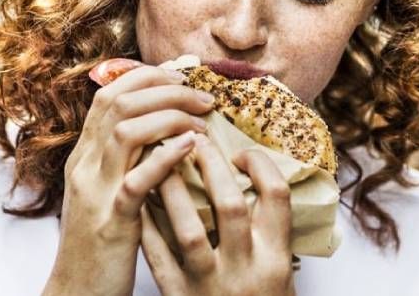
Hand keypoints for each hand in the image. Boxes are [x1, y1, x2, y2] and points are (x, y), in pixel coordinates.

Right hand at [42, 60, 215, 295]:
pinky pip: (137, 181)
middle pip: (119, 102)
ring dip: (171, 116)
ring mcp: (97, 192)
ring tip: (203, 122)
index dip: (146, 75)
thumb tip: (163, 127)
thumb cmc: (102, 243)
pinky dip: (166, 157)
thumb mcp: (107, 192)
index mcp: (85, 156)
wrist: (78, 292)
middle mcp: (85, 166)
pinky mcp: (113, 222)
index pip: (109, 94)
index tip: (181, 77)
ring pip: (125, 132)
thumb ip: (125, 158)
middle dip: (165, 88)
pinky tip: (192, 148)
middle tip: (203, 97)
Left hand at [140, 135, 296, 295]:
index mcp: (276, 259)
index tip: (241, 152)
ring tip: (160, 160)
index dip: (260, 166)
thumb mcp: (279, 272)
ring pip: (188, 229)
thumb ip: (269, 232)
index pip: (276, 197)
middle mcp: (246, 270)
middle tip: (195, 138)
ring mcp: (210, 285)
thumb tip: (257, 174)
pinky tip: (139, 199)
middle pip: (231, 205)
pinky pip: (158, 257)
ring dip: (173, 190)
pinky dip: (147, 225)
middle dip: (212, 166)